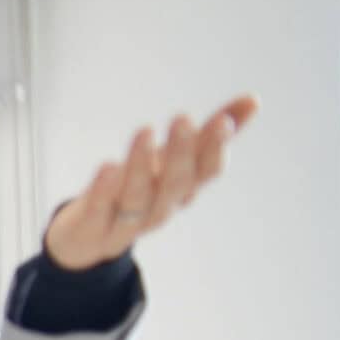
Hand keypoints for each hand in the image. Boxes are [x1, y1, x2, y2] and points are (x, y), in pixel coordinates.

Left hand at [44, 94, 257, 270]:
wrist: (86, 240)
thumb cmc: (137, 189)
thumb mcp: (171, 160)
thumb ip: (209, 134)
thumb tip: (254, 100)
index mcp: (181, 190)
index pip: (206, 172)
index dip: (215, 149)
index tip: (222, 121)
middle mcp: (159, 208)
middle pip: (175, 185)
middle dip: (181, 153)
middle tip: (183, 118)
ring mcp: (125, 224)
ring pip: (138, 199)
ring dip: (142, 166)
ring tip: (145, 131)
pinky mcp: (91, 231)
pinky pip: (99, 214)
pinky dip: (103, 192)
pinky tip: (107, 166)